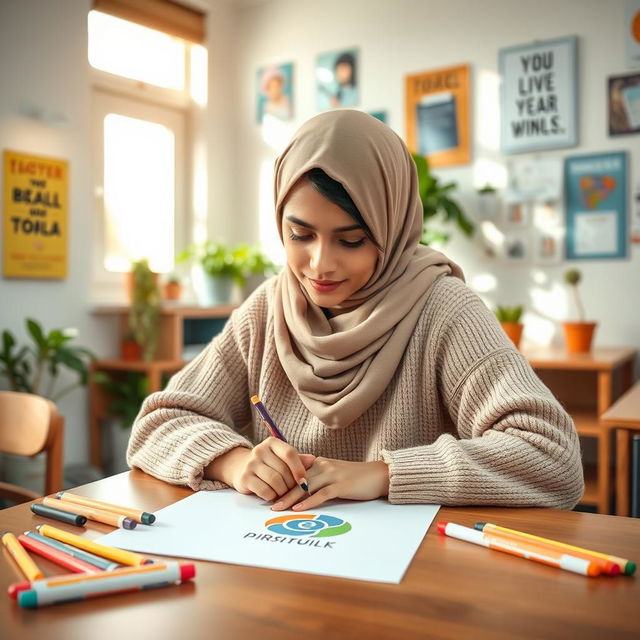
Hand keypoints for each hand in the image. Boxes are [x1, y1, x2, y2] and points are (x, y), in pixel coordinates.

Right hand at [206, 440, 314, 501]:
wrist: (240, 467)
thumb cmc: (268, 463)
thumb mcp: (281, 458)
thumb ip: (297, 460)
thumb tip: (313, 460)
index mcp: (272, 442)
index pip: (289, 453)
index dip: (299, 468)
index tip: (304, 481)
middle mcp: (260, 450)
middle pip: (283, 470)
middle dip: (291, 484)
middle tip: (292, 490)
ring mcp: (251, 464)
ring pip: (275, 481)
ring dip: (282, 491)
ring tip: (283, 493)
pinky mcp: (244, 478)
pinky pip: (265, 491)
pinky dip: (272, 496)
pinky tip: (273, 495)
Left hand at [271, 457, 389, 511]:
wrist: (378, 475)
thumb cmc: (355, 476)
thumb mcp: (333, 473)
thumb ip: (317, 477)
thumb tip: (300, 489)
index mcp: (319, 462)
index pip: (295, 471)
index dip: (282, 482)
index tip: (269, 492)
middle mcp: (323, 466)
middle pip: (297, 479)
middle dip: (282, 491)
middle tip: (269, 503)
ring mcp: (332, 475)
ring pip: (305, 486)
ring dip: (290, 498)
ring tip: (278, 508)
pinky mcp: (341, 485)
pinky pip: (322, 494)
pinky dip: (309, 501)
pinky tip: (299, 508)